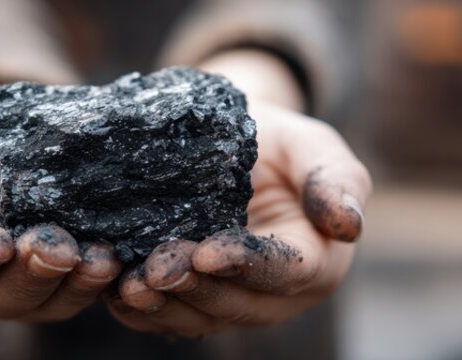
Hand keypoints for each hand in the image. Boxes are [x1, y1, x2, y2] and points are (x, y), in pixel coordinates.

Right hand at [0, 85, 122, 321]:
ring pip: (40, 305)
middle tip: (60, 247)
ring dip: (72, 286)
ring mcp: (15, 287)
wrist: (3, 131)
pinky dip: (98, 283)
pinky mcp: (59, 282)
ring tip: (99, 258)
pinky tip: (116, 261)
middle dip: (30, 275)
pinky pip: (76, 295)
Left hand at [105, 49, 371, 337]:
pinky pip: (167, 319)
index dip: (247, 264)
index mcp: (316, 260)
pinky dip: (139, 311)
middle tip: (155, 268)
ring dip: (162, 308)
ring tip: (127, 286)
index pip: (285, 270)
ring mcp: (233, 304)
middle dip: (195, 289)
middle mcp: (277, 294)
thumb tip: (350, 225)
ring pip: (199, 319)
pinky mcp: (192, 304)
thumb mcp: (309, 144)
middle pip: (238, 304)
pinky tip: (111, 289)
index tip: (207, 250)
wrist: (229, 145)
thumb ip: (335, 177)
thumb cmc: (275, 141)